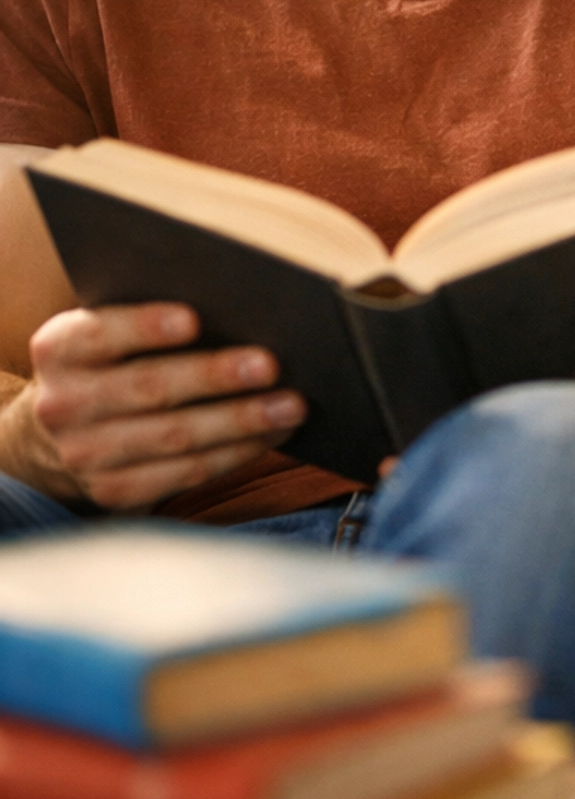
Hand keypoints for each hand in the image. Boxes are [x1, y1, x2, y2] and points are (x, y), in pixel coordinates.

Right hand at [11, 304, 304, 509]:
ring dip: (241, 421)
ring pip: (175, 437)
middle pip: (149, 387)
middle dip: (215, 376)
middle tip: (271, 365)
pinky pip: (186, 473)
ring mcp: (85, 454)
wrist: (58, 436)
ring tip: (291, 405)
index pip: (100, 333)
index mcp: (58, 349)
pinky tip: (273, 434)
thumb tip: (237, 307)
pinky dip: (237, 453)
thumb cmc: (110, 364)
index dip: (145, 327)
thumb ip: (148, 320)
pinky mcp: (114, 491)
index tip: (194, 318)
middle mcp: (62, 404)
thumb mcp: (107, 335)